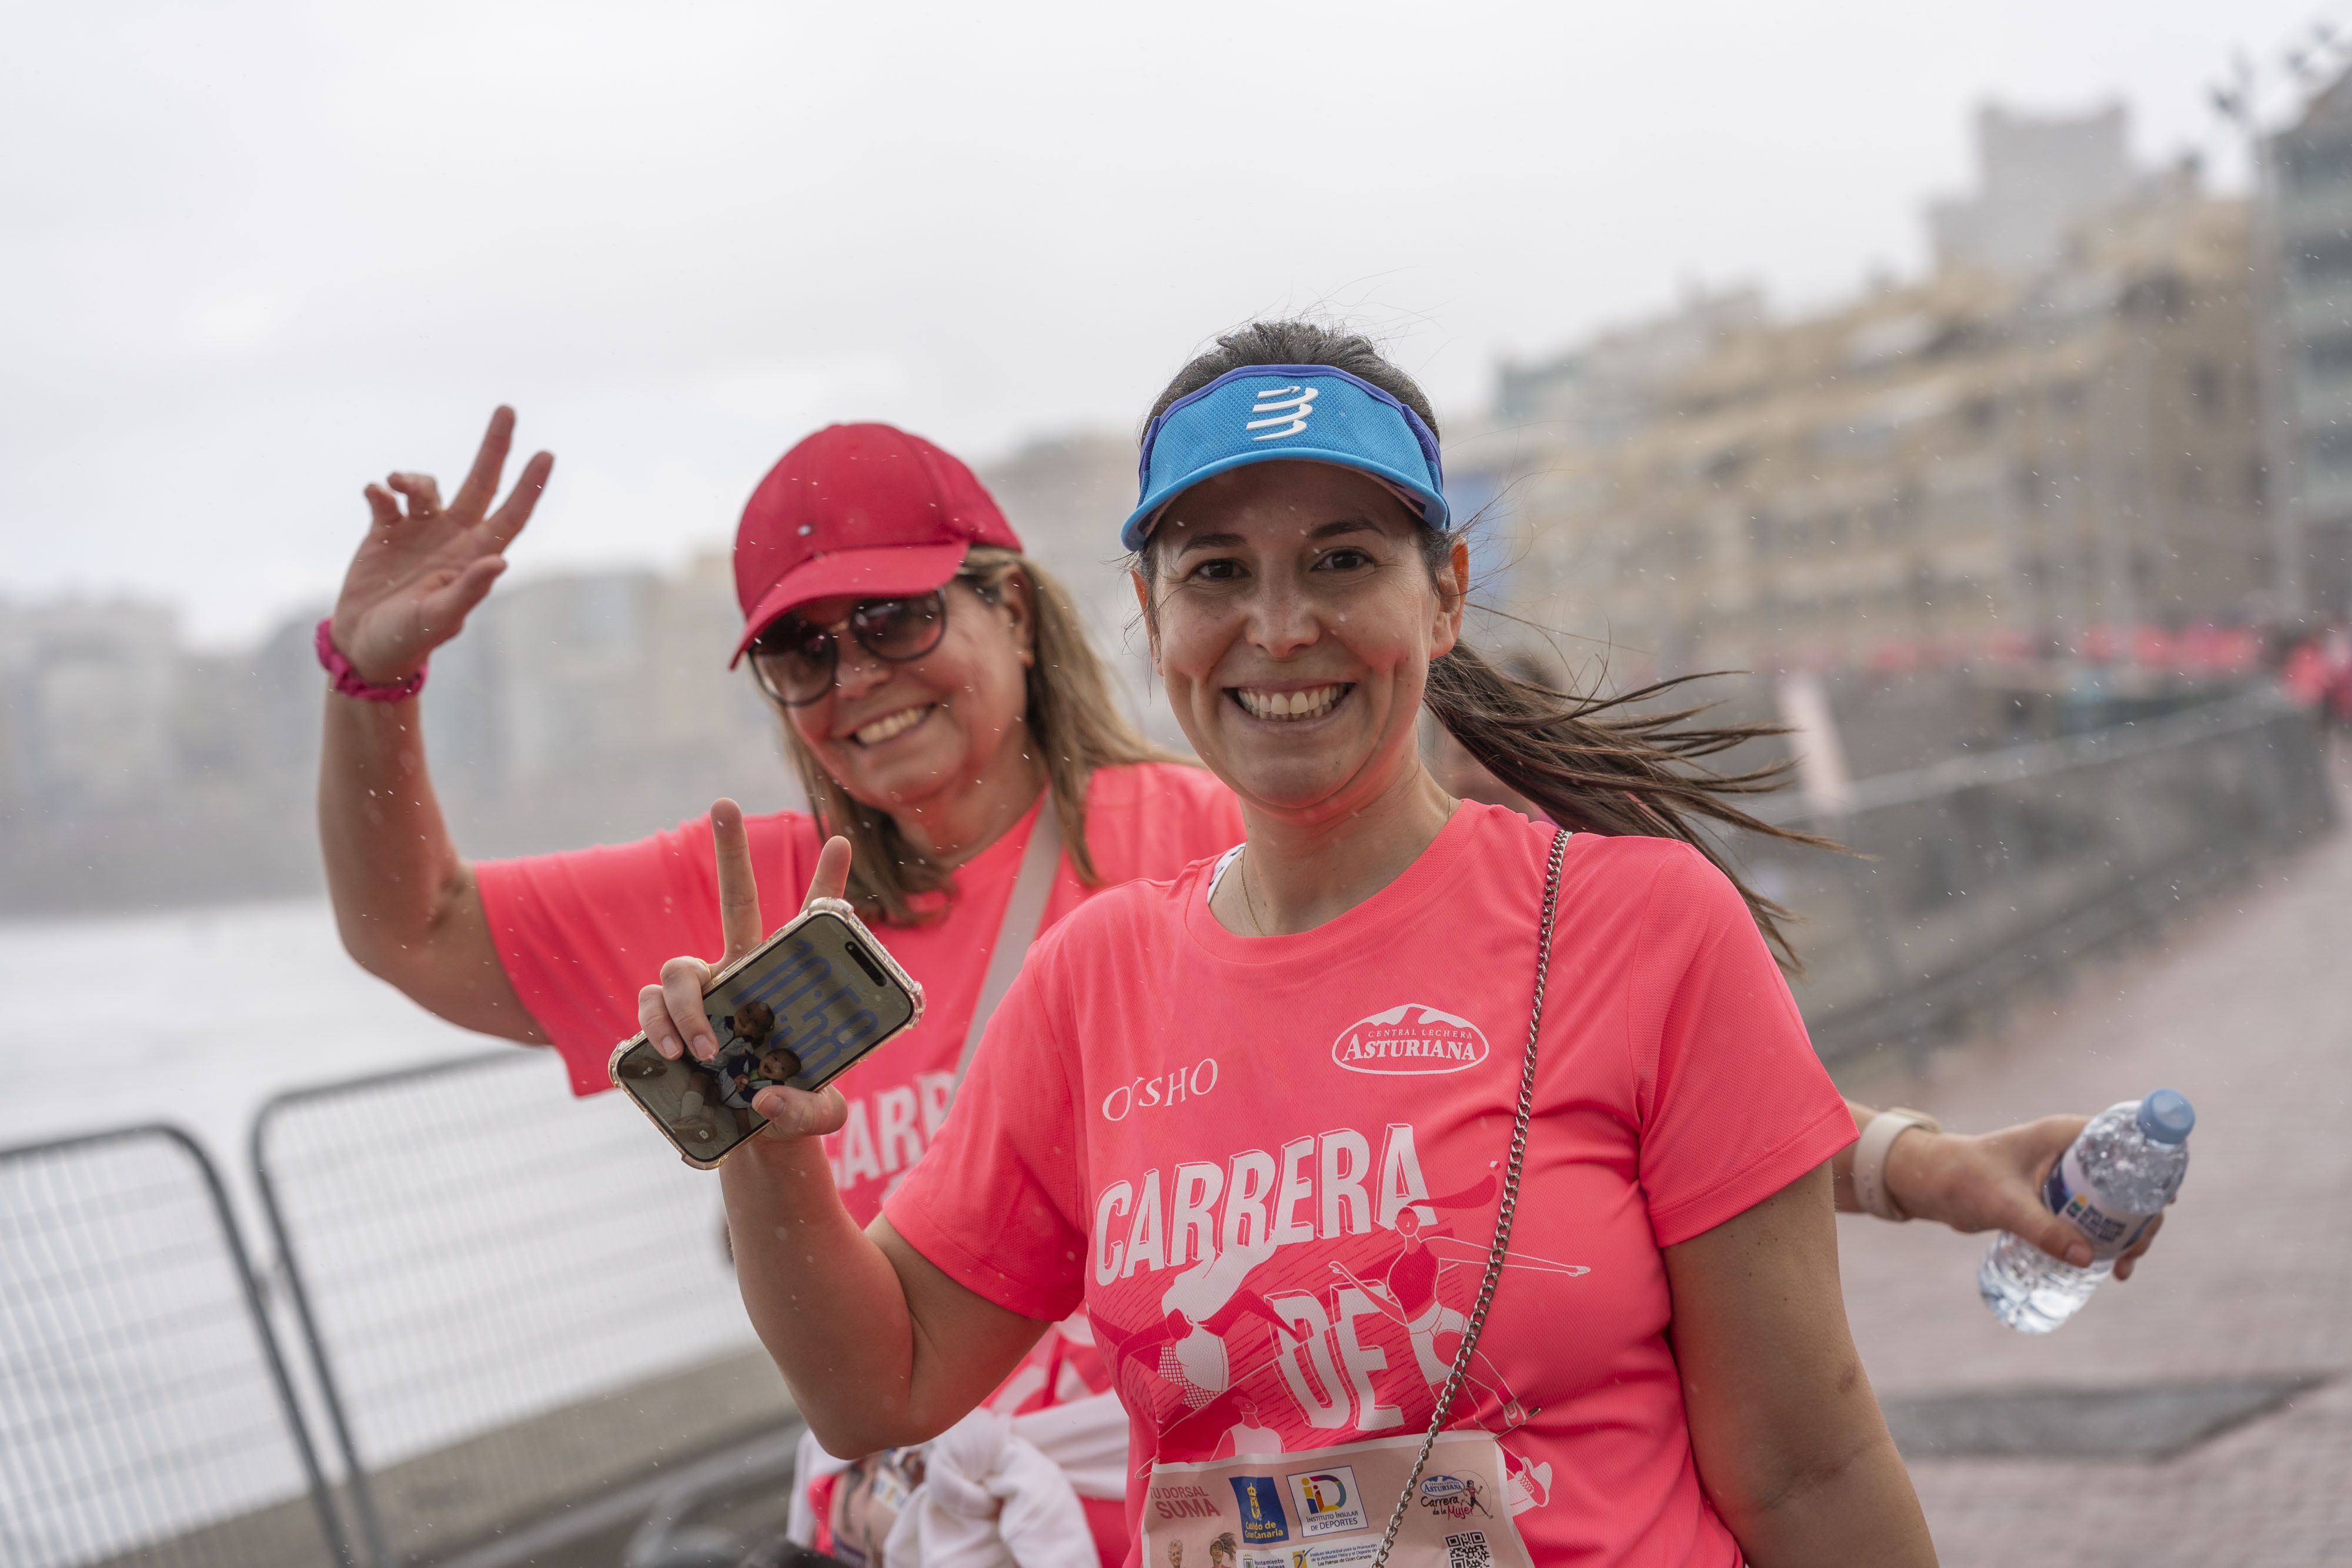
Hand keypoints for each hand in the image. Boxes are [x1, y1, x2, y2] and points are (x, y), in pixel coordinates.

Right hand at [331, 406, 553, 682]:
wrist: (364, 646)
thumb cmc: (407, 639)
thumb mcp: (438, 618)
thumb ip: (468, 591)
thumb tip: (500, 561)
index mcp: (474, 557)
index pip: (511, 515)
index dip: (529, 486)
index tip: (546, 453)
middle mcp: (452, 538)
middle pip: (481, 484)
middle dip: (495, 448)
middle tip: (508, 408)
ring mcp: (418, 532)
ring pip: (428, 486)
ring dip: (416, 477)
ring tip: (397, 483)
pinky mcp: (383, 531)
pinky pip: (385, 498)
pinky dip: (380, 490)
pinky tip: (375, 494)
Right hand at [635, 799, 855, 1141]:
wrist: (754, 1140)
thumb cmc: (795, 1111)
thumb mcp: (819, 1119)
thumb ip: (806, 1111)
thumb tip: (764, 1095)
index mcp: (792, 983)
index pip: (813, 924)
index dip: (827, 883)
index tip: (841, 841)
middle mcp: (745, 974)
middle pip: (735, 901)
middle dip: (729, 850)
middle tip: (723, 802)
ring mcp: (704, 995)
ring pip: (679, 969)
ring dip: (688, 1007)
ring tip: (705, 1050)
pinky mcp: (668, 1023)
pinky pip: (649, 1008)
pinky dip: (656, 1027)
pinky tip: (671, 1054)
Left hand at [1883, 1114, 2164, 1277]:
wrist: (1930, 1185)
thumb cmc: (1962, 1179)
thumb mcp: (2003, 1203)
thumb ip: (2042, 1228)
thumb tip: (2088, 1257)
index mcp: (2067, 1135)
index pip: (2127, 1141)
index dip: (2154, 1165)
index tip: (2167, 1200)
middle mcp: (2073, 1152)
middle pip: (2128, 1180)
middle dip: (2143, 1216)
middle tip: (2135, 1252)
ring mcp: (2067, 1176)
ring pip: (2115, 1202)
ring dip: (2127, 1232)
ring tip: (2122, 1267)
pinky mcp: (2057, 1199)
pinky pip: (2094, 1216)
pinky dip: (2105, 1237)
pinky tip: (2107, 1266)